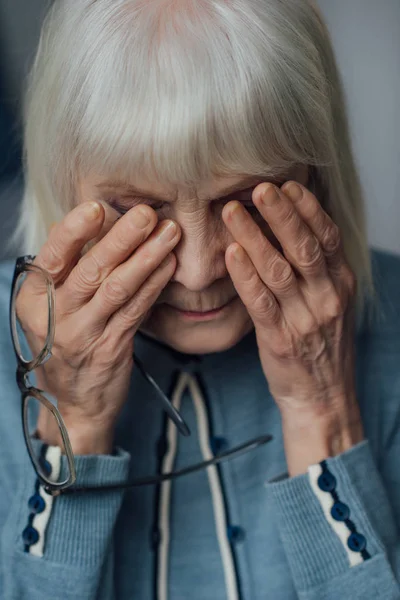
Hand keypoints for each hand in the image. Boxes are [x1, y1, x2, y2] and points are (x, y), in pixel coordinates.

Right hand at [16, 201, 180, 453]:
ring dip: (147, 258)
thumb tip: (86, 220)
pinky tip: (169, 265)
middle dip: (123, 239)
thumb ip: (67, 267)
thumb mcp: (50, 306)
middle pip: (91, 271)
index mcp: (34, 298)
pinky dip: (154, 285)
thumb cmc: (63, 340)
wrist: (72, 402)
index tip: (98, 207)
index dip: (75, 231)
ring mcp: (84, 335)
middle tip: (148, 214)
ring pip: (118, 289)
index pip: (52, 257)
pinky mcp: (111, 348)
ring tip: (169, 233)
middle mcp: (55, 316)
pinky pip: (136, 311)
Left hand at [222, 181, 363, 472]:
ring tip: (232, 211)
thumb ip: (316, 270)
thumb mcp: (330, 303)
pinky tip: (231, 254)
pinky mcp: (281, 340)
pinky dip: (245, 276)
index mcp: (341, 284)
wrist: (324, 398)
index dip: (307, 209)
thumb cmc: (321, 345)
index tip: (287, 184)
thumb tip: (287, 228)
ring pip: (279, 270)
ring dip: (255, 237)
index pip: (327, 237)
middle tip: (259, 187)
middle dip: (281, 214)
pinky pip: (261, 303)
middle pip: (305, 247)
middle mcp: (327, 298)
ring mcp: (305, 319)